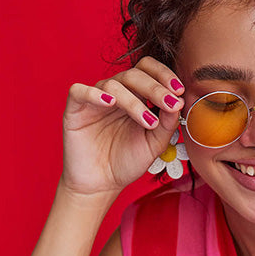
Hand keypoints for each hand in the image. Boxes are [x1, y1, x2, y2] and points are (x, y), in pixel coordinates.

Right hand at [59, 56, 185, 196]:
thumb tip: (178, 101)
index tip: (179, 90)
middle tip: (170, 103)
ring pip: (112, 85)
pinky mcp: (75, 109)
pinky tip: (110, 103)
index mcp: (136, 96)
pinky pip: (79, 91)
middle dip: (155, 88)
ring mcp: (95, 99)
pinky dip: (94, 94)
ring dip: (134, 102)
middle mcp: (116, 94)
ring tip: (148, 122)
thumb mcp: (154, 144)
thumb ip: (167, 123)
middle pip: (133, 74)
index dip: (163, 75)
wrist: (102, 184)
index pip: (148, 71)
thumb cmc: (127, 161)